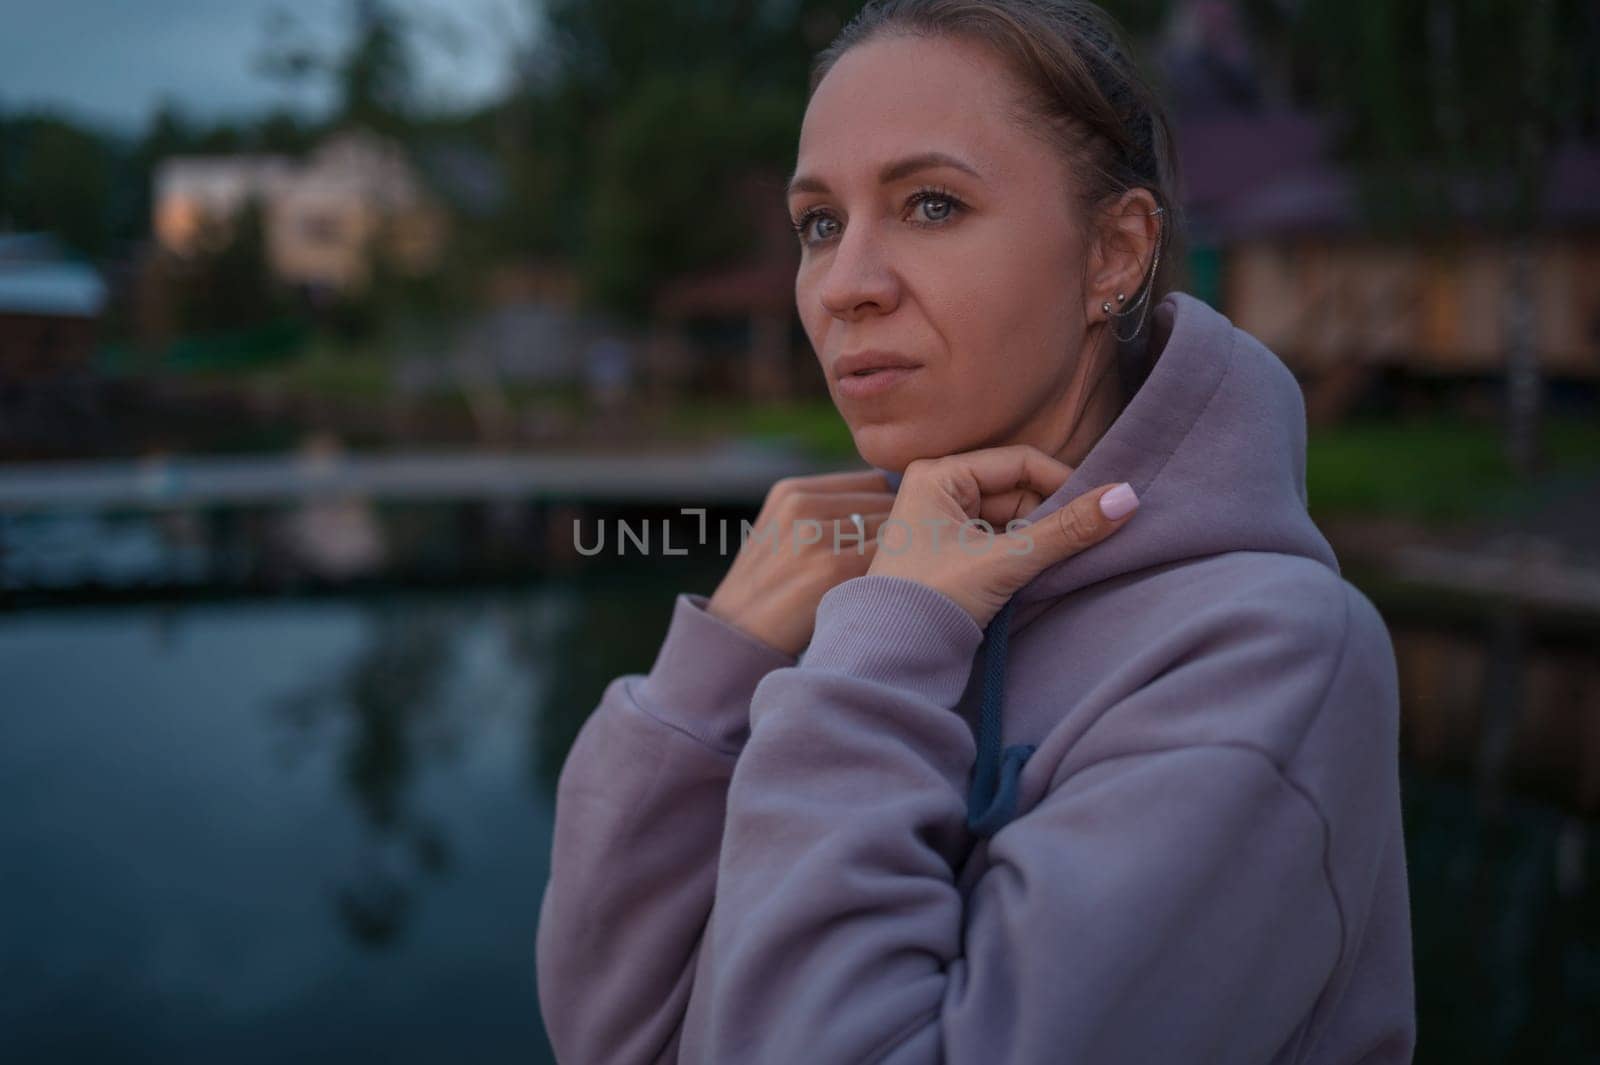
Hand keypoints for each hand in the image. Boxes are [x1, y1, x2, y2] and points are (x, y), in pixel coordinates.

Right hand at [707, 469, 895, 656]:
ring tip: (887, 582)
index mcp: (792, 491)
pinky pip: (889, 556)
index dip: (890, 511)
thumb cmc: (773, 590)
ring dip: (900, 554)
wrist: (737, 637)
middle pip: (886, 503)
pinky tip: (884, 594)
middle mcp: (802, 505)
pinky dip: (896, 573)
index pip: (873, 482)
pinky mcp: (832, 567)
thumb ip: (828, 512)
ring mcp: (815, 535)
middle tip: (896, 567)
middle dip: (899, 532)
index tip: (891, 541)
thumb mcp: (784, 533)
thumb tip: (896, 499)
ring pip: (893, 528)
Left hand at [867, 445, 1138, 628]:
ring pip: (1012, 518)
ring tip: (1056, 564)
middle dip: (1050, 517)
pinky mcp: (949, 552)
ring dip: (1038, 539)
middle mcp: (937, 489)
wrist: (889, 655)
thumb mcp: (1006, 560)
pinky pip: (998, 540)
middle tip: (1079, 544)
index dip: (1064, 483)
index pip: (1020, 462)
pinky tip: (1036, 574)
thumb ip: (1067, 529)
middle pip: (1018, 491)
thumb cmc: (934, 599)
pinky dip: (1021, 554)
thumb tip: (1127, 497)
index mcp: (938, 474)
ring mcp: (941, 521)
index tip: (1101, 510)